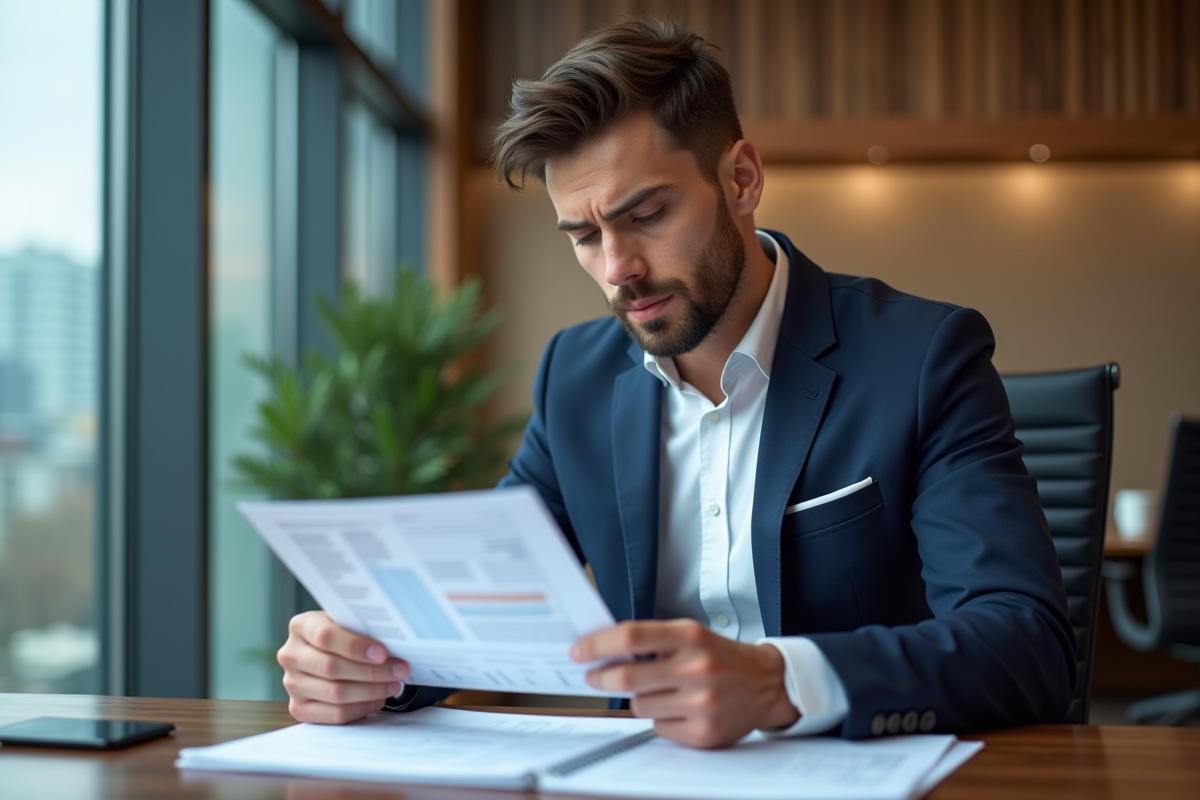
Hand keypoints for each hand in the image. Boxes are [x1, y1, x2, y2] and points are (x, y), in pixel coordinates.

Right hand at [277, 611, 409, 723]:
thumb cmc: (345, 635)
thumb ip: (362, 628)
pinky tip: (379, 698)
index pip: (325, 636)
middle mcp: (291, 655)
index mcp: (301, 626)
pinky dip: (362, 707)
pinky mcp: (299, 708)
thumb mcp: (348, 623)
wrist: (329, 653)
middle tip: (400, 670)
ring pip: (336, 693)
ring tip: (394, 684)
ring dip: (371, 690)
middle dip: (372, 671)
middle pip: (332, 667)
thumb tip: (394, 639)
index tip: (382, 653)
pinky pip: (335, 713)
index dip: (355, 646)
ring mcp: (292, 684)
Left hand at [571, 619, 798, 747]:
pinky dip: (661, 718)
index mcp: (689, 636)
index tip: (579, 652)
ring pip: (639, 705)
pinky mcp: (703, 732)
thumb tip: (603, 649)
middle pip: (627, 676)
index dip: (597, 644)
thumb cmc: (720, 656)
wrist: (765, 684)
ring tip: (661, 690)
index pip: (631, 637)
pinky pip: (658, 727)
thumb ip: (651, 639)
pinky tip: (679, 708)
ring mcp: (701, 702)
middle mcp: (696, 668)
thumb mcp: (691, 634)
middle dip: (602, 677)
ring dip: (639, 698)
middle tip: (594, 676)